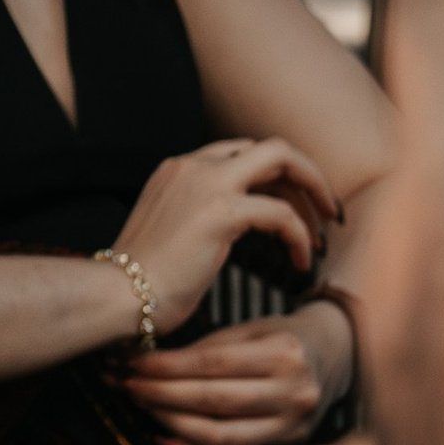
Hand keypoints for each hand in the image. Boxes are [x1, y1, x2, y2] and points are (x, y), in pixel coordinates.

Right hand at [110, 138, 341, 334]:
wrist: (116, 296)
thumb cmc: (139, 281)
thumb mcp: (170, 233)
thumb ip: (198, 216)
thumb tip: (230, 230)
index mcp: (177, 169)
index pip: (241, 153)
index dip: (275, 179)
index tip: (293, 205)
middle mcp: (192, 166)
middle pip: (270, 148)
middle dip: (307, 175)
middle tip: (327, 211)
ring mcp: (206, 184)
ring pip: (283, 160)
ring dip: (314, 194)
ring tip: (322, 235)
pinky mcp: (221, 212)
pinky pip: (282, 213)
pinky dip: (299, 236)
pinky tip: (301, 262)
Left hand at [122, 296, 353, 444]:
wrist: (337, 358)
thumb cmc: (284, 338)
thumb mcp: (253, 330)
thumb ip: (209, 347)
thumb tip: (149, 365)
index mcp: (285, 353)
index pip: (212, 363)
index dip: (166, 367)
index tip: (132, 365)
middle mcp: (294, 393)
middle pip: (213, 400)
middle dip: (163, 394)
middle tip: (128, 387)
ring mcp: (295, 426)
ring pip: (220, 435)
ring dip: (173, 423)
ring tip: (145, 407)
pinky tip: (168, 441)